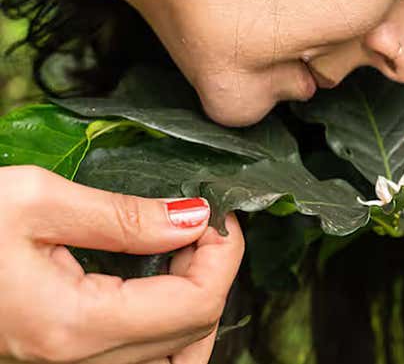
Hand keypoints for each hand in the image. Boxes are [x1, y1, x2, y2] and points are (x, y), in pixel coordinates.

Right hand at [0, 165, 244, 363]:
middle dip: (214, 272)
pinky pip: (142, 361)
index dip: (223, 255)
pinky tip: (159, 285)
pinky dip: (169, 329)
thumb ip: (122, 215)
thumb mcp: (33, 201)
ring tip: (182, 254)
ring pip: (175, 358)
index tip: (219, 213)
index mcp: (73, 326)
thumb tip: (195, 217)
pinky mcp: (61, 361)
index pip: (196, 305)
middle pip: (192, 332)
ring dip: (196, 305)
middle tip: (201, 224)